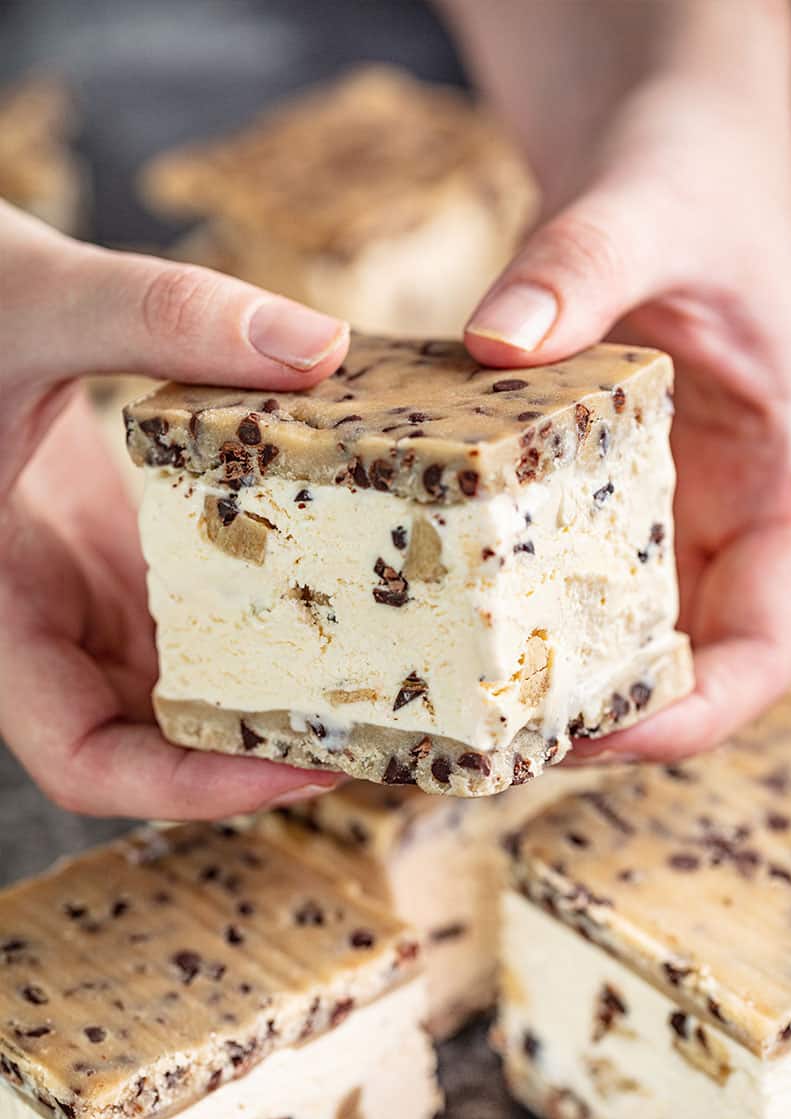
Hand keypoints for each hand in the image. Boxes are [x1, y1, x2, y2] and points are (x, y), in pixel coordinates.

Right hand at [0, 203, 348, 816]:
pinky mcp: (132, 556)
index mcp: (0, 616)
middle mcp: (51, 629)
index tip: (307, 767)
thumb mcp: (34, 302)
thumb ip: (159, 315)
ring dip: (287, 685)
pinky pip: (210, 613)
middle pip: (161, 741)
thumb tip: (321, 347)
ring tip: (396, 669)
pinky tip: (354, 580)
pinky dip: (278, 610)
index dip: (192, 789)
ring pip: (194, 683)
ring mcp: (95, 596)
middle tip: (389, 726)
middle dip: (271, 748)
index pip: (86, 762)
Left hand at [448, 0, 790, 759]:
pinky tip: (416, 613)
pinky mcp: (580, 498)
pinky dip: (491, 607)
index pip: (766, 647)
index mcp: (784, 490)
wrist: (655, 169)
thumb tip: (497, 340)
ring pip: (600, 637)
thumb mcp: (653, 210)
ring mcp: (647, 517)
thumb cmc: (692, 185)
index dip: (694, 711)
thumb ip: (586, 263)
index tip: (601, 738)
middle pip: (671, 665)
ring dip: (528, 682)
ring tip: (432, 703)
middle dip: (588, 721)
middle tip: (479, 740)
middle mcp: (718, 523)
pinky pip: (541, 575)